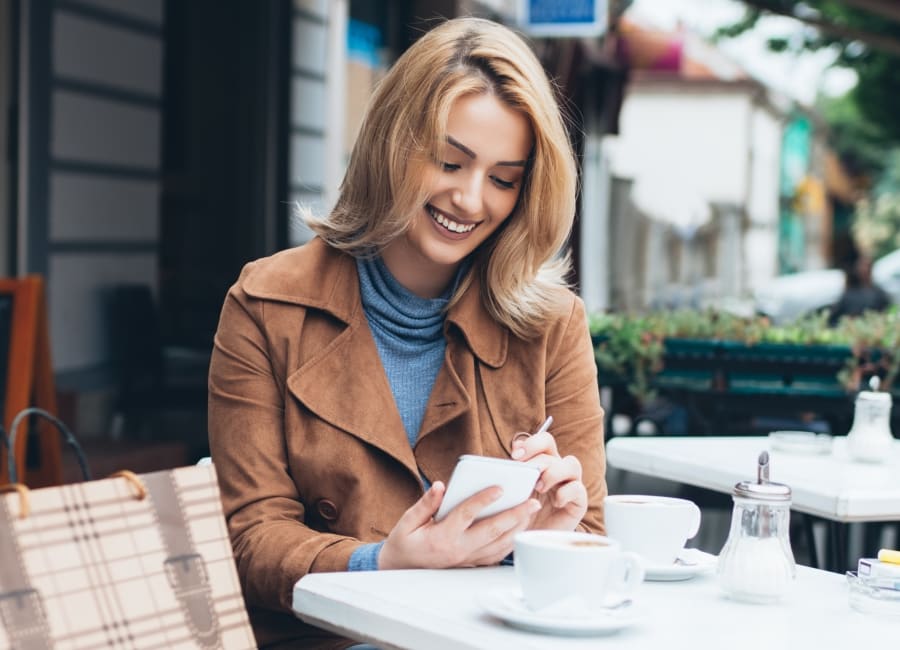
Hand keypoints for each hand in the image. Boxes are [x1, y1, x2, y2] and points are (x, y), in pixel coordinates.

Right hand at [378, 481, 539, 569]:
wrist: (401, 570)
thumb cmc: (404, 543)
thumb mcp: (407, 522)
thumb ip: (425, 504)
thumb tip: (440, 486)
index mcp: (441, 537)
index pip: (466, 515)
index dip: (483, 500)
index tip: (499, 487)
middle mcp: (458, 550)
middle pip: (492, 531)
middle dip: (514, 515)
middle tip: (532, 501)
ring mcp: (467, 559)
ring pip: (499, 544)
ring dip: (517, 528)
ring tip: (530, 511)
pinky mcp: (471, 564)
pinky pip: (496, 555)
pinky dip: (510, 542)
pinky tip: (520, 529)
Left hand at [510, 429, 586, 530]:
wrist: (533, 540)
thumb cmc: (521, 513)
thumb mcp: (514, 493)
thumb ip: (512, 476)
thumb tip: (500, 464)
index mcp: (543, 462)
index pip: (543, 441)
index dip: (531, 444)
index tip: (515, 455)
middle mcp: (558, 469)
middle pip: (554, 451)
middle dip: (537, 459)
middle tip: (525, 471)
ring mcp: (570, 484)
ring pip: (572, 464)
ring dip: (554, 472)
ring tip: (540, 487)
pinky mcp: (578, 502)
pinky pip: (578, 488)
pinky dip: (566, 493)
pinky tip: (555, 502)